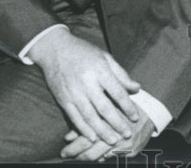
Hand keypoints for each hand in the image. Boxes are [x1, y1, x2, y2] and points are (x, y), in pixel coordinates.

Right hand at [27, 28, 141, 145]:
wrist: (55, 49)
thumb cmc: (84, 52)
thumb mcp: (105, 57)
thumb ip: (121, 74)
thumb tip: (136, 88)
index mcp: (100, 70)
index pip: (117, 92)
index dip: (127, 106)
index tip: (135, 117)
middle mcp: (87, 83)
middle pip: (104, 107)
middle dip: (117, 123)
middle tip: (127, 134)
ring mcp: (73, 92)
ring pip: (90, 116)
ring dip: (102, 131)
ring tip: (113, 140)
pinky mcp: (63, 99)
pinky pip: (74, 117)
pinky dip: (84, 129)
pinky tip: (93, 137)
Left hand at [61, 111, 154, 160]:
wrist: (151, 110)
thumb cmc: (125, 104)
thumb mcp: (106, 105)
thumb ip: (87, 120)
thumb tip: (68, 136)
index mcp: (108, 122)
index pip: (85, 139)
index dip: (72, 148)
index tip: (63, 151)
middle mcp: (115, 135)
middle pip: (91, 152)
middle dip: (77, 156)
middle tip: (66, 157)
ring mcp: (124, 145)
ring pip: (100, 158)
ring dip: (88, 159)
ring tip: (78, 158)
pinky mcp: (132, 151)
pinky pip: (113, 158)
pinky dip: (103, 158)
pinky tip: (98, 157)